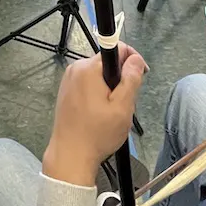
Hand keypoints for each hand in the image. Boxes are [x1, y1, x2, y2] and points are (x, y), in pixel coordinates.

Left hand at [43, 43, 147, 186]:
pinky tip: (99, 114)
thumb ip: (131, 79)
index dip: (133, 61)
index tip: (140, 79)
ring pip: (99, 75)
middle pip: (108, 63)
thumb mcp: (122, 107)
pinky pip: (89, 84)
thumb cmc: (98, 133)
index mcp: (88, 68)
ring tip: (112, 113)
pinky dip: (98, 94)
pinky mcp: (66, 91)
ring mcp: (69, 80)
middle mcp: (76, 68)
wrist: (70, 155)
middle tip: (124, 105)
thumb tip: (136, 59)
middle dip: (121, 79)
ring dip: (110, 89)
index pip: (117, 49)